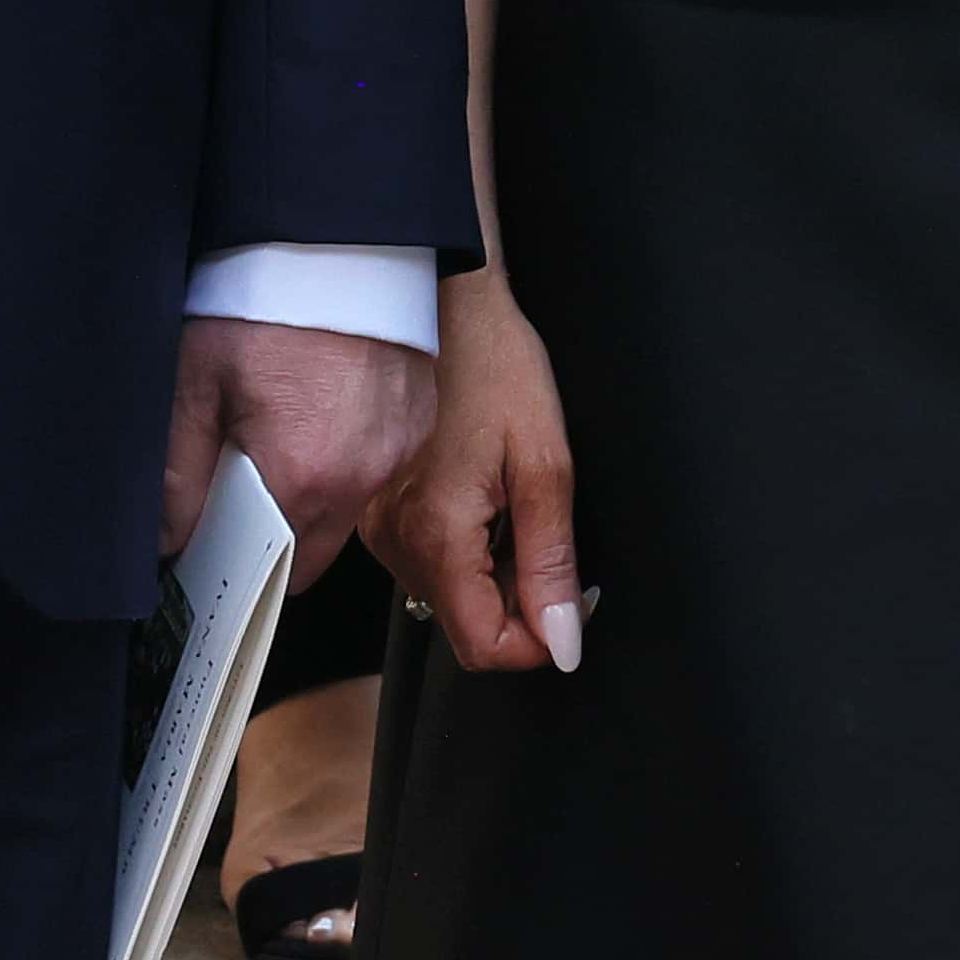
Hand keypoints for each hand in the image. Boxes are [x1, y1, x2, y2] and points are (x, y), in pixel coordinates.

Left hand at [168, 309, 436, 580]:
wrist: (336, 235)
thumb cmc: (265, 302)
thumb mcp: (193, 387)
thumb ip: (174, 478)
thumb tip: (168, 541)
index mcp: (304, 476)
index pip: (269, 575)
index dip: (233, 567)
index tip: (207, 544)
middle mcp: (363, 473)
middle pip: (313, 551)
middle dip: (274, 536)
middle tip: (237, 485)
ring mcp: (401, 445)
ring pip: (347, 507)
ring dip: (313, 493)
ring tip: (280, 436)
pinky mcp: (420, 416)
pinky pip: (378, 465)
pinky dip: (348, 455)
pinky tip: (320, 411)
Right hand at [380, 265, 583, 675]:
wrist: (453, 312)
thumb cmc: (499, 369)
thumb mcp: (547, 465)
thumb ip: (551, 562)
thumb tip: (561, 640)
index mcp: (436, 535)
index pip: (483, 647)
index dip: (538, 641)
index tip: (574, 608)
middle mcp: (398, 544)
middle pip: (468, 625)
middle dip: (523, 602)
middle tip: (556, 540)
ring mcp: (385, 531)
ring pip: (454, 598)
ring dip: (500, 576)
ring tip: (520, 507)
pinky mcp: (385, 516)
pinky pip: (435, 565)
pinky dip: (475, 552)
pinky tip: (493, 501)